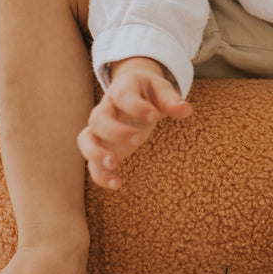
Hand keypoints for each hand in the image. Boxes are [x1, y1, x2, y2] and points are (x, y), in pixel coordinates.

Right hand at [77, 57, 192, 189]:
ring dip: (97, 153)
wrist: (133, 91)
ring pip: (86, 140)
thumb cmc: (149, 91)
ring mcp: (100, 129)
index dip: (136, 106)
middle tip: (138, 139)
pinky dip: (100, 174)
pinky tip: (117, 184)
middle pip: (98, 119)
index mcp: (121, 89)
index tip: (154, 117)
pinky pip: (92, 162)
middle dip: (116, 131)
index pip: (123, 95)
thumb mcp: (161, 89)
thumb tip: (186, 110)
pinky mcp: (102, 147)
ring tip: (114, 164)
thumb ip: (171, 100)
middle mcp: (105, 109)